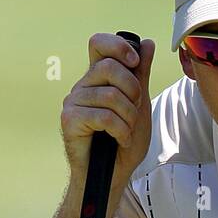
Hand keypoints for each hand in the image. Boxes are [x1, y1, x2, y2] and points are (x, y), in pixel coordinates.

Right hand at [61, 32, 155, 180]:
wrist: (113, 174)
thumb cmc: (124, 141)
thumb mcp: (140, 104)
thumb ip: (141, 74)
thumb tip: (147, 43)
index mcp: (98, 77)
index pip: (99, 43)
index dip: (119, 46)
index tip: (135, 62)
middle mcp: (83, 85)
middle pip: (110, 67)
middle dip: (133, 91)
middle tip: (135, 111)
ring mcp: (74, 101)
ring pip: (111, 95)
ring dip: (129, 117)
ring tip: (127, 131)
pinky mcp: (69, 119)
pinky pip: (104, 116)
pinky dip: (120, 131)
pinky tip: (120, 139)